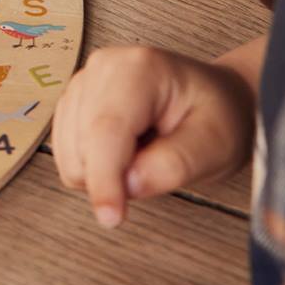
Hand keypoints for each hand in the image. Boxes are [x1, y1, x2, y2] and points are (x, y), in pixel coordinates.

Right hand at [52, 40, 261, 227]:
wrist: (214, 98)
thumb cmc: (218, 116)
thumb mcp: (216, 144)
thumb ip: (175, 164)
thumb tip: (130, 185)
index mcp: (140, 69)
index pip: (107, 129)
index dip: (104, 177)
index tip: (111, 217)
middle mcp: (103, 67)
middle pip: (82, 142)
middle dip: (110, 176)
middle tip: (158, 170)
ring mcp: (84, 80)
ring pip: (69, 151)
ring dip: (101, 172)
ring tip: (144, 156)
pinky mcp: (74, 99)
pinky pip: (66, 151)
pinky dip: (92, 166)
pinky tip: (125, 153)